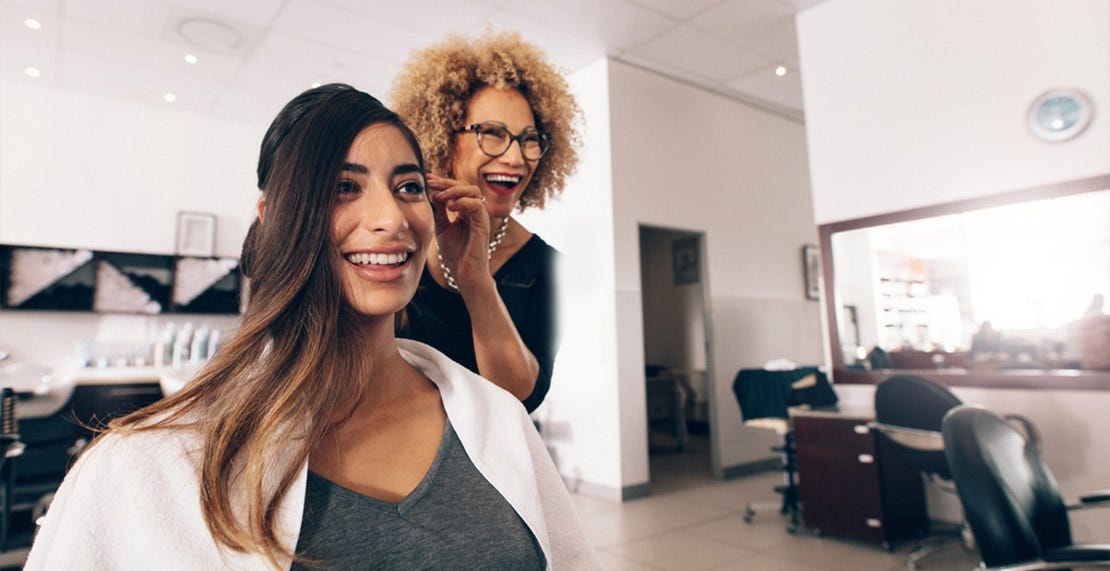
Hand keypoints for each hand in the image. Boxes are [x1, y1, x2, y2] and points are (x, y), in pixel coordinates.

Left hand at [427, 174, 491, 288]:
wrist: (464, 275)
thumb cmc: (455, 254)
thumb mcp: (441, 228)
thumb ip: (439, 211)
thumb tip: (434, 193)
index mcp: (465, 211)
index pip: (457, 189)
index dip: (442, 182)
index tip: (427, 179)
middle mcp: (475, 211)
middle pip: (466, 185)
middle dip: (447, 182)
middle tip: (431, 183)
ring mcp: (480, 217)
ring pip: (473, 191)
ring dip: (455, 190)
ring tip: (440, 197)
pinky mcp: (483, 225)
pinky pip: (477, 205)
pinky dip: (463, 202)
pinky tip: (450, 207)